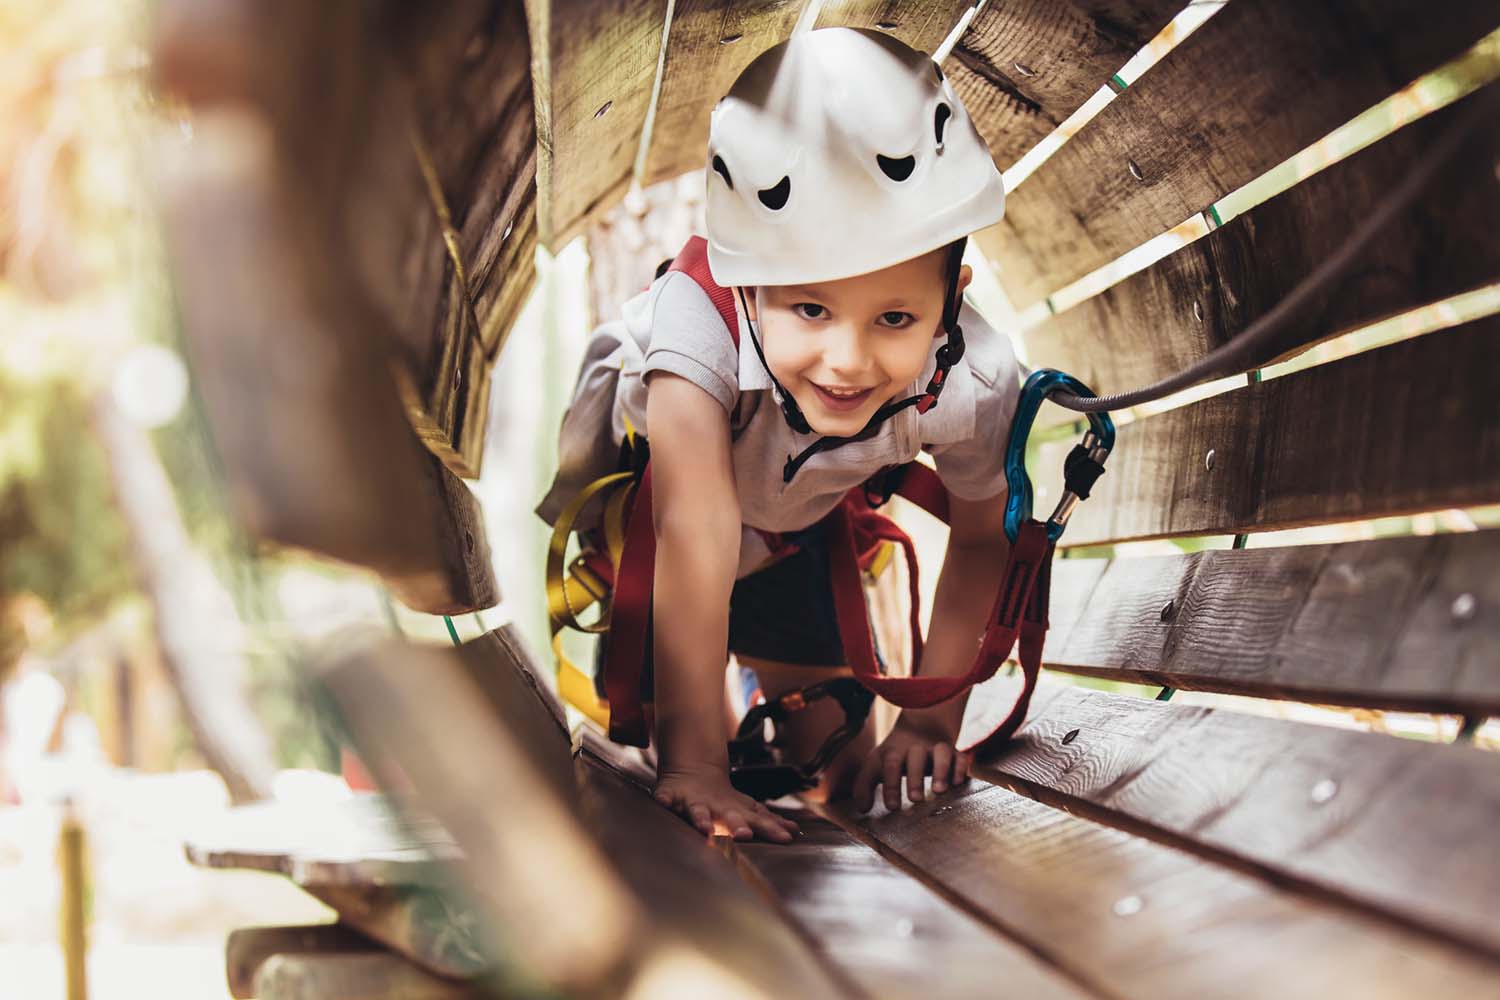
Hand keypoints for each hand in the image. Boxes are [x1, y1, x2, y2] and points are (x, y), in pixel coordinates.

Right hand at [654, 764, 800, 843]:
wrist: (695, 773)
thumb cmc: (724, 801)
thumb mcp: (747, 809)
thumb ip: (768, 822)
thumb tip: (794, 832)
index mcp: (735, 811)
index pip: (757, 821)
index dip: (770, 829)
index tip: (786, 837)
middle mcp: (716, 807)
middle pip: (729, 816)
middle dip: (737, 825)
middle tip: (745, 835)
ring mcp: (693, 802)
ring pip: (697, 810)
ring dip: (701, 819)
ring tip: (703, 829)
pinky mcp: (671, 796)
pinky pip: (664, 798)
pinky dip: (662, 800)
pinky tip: (661, 803)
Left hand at [853, 715, 970, 812]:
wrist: (920, 727)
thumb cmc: (894, 756)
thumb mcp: (875, 766)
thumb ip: (864, 786)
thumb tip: (862, 809)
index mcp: (894, 751)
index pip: (890, 765)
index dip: (891, 785)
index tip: (893, 807)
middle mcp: (916, 748)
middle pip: (915, 757)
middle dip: (915, 778)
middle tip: (915, 799)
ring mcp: (936, 748)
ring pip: (941, 752)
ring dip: (941, 770)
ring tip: (939, 791)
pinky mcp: (954, 753)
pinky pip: (960, 757)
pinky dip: (960, 769)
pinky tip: (957, 784)